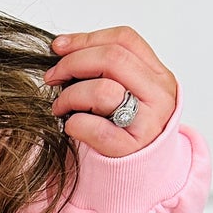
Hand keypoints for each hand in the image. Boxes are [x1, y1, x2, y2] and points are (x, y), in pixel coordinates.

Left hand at [43, 24, 177, 158]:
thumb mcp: (128, 91)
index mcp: (159, 76)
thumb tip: (62, 47)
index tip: (59, 47)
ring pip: (103, 90)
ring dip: (70, 96)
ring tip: (61, 107)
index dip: (87, 39)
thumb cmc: (126, 128)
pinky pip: (94, 128)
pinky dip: (74, 124)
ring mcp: (149, 123)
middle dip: (72, 63)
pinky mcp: (130, 149)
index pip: (125, 40)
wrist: (142, 173)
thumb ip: (107, 68)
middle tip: (52, 77)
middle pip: (112, 59)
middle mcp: (160, 96)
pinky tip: (71, 126)